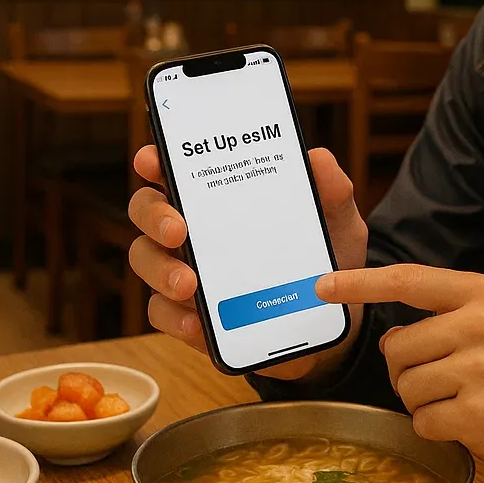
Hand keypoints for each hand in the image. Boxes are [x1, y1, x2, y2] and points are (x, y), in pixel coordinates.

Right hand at [127, 145, 367, 380]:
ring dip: (161, 270)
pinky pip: (163, 314)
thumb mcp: (337, 221)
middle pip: (147, 210)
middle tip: (178, 229)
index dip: (156, 160)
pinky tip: (196, 324)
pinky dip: (174, 318)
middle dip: (155, 216)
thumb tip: (317, 158)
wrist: (332, 320)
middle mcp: (193, 229)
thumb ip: (332, 190)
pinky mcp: (190, 316)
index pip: (176, 169)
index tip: (152, 161)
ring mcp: (185, 271)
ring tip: (189, 284)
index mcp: (220, 196)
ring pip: (146, 261)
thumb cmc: (325, 257)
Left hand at [316, 265, 483, 482]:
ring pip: (406, 387)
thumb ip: (445, 319)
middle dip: (408, 372)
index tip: (323, 284)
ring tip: (464, 402)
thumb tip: (392, 337)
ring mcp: (479, 368)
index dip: (361, 283)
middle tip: (447, 382)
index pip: (408, 280)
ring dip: (424, 404)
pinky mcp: (477, 412)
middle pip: (398, 347)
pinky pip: (422, 421)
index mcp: (483, 293)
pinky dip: (437, 429)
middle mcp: (480, 323)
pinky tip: (469, 424)